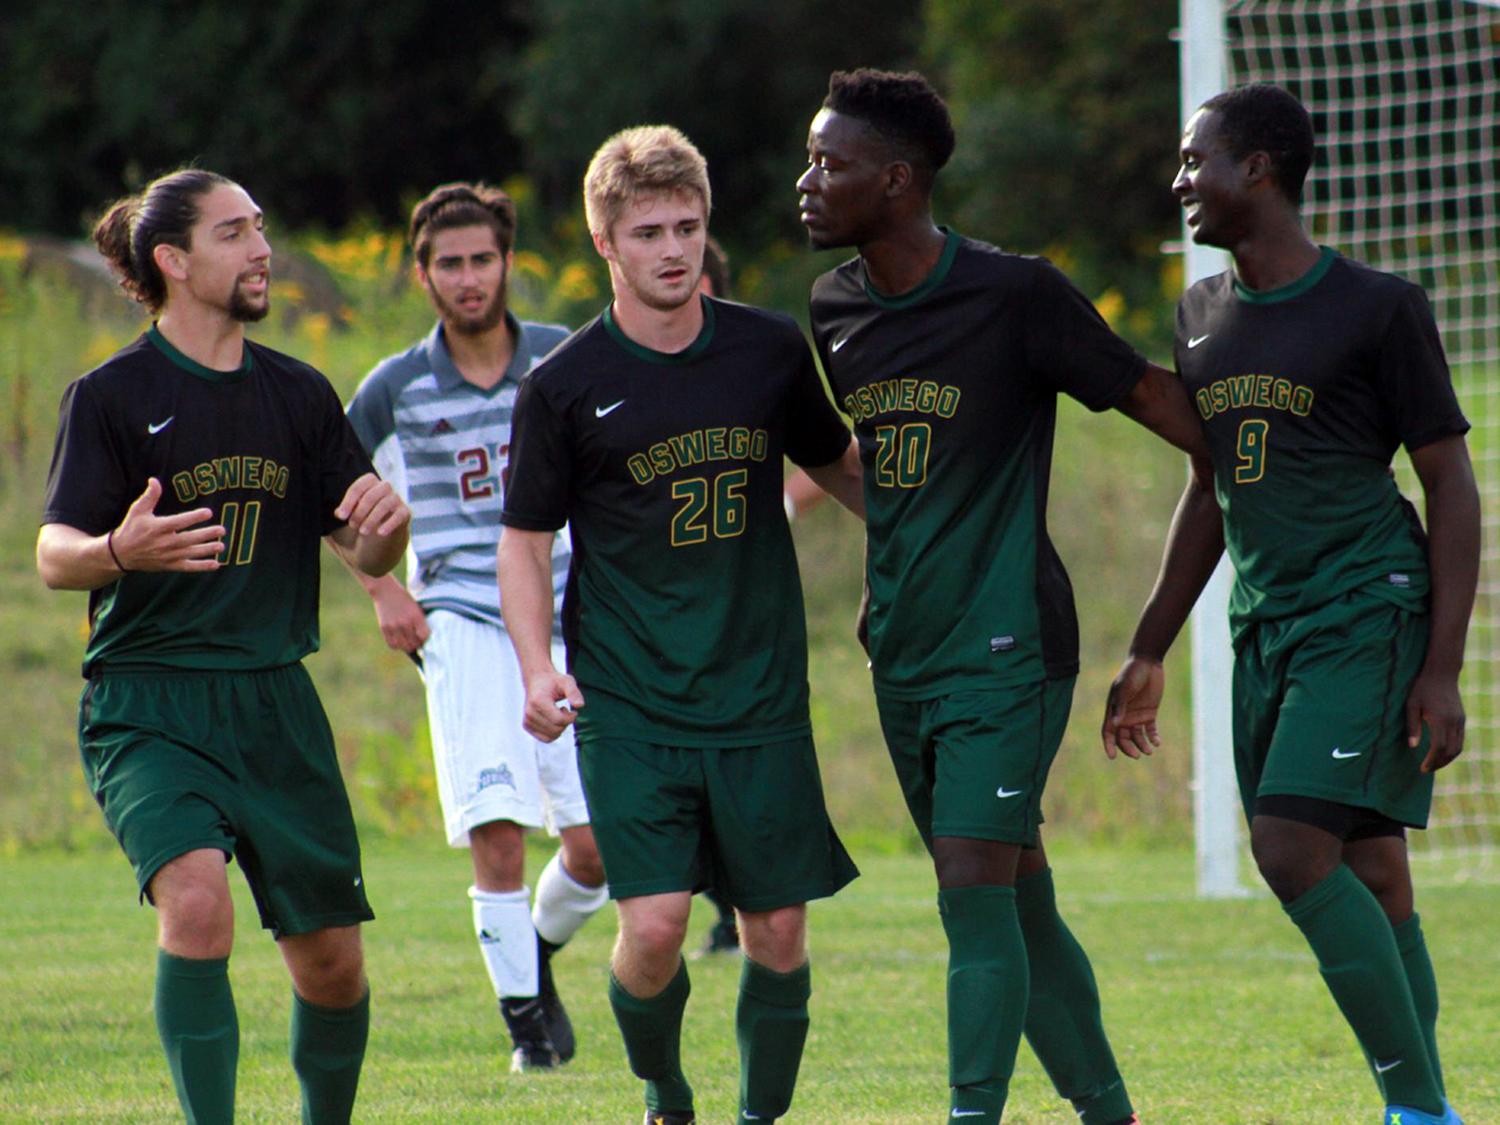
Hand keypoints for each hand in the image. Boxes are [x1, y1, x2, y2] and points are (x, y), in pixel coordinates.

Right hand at [110, 478, 224, 572]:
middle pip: (189, 538)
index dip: (194, 517)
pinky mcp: (169, 566)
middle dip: (206, 534)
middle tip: (222, 530)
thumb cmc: (132, 529)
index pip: (179, 522)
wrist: (121, 554)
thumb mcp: (138, 510)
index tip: (209, 512)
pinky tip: (216, 564)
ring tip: (221, 545)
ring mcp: (168, 556)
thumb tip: (154, 479)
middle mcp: (164, 543)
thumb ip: (150, 496)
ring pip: (191, 553)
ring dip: (207, 550)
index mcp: (158, 528)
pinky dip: (202, 566)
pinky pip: (188, 567)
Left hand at [335, 473, 409, 537]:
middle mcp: (384, 487)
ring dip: (372, 519)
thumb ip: (343, 512)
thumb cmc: (360, 522)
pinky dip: (389, 524)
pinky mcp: (405, 512)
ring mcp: (396, 499)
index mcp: (369, 483)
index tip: (341, 517)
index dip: (348, 502)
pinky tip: (380, 533)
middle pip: (371, 495)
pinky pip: (400, 515)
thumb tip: (339, 512)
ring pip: (385, 504)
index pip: (358, 487)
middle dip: (360, 512)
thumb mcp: (348, 516)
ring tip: (363, 532)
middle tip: (352, 526)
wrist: (379, 541)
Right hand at [371, 582, 429, 653]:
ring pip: (403, 647)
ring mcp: (394, 626)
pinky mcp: (384, 628)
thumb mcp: (416, 607)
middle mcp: (405, 622)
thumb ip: (420, 621)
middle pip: (414, 644)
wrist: (385, 591)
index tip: (424, 638)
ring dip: (407, 647)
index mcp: (416, 616)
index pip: (424, 636)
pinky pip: (392, 645)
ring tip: (408, 643)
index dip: (425, 640)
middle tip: (417, 642)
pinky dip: (397, 646)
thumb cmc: (403, 599)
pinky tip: (399, 642)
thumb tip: (424, 637)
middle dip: (417, 645)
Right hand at [522, 669, 584, 742]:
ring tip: (557, 714)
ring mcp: (527, 720)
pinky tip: (553, 720)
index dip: (571, 718)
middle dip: (565, 722)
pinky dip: (553, 732)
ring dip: (560, 728)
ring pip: (552, 736)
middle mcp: (530, 712)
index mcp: (538, 701)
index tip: (573, 711)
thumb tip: (580, 705)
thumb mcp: (567, 681)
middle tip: (564, 710)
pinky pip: (546, 738)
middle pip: (556, 730)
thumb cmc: (553, 681)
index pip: (559, 720)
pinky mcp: (526, 726)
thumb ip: (574, 692)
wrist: (537, 680)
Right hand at [1102, 657, 1164, 759]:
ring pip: (1137, 737)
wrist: (1147, 663)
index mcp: (1113, 710)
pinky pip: (1151, 730)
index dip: (1108, 744)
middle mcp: (1124, 715)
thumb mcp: (1125, 688)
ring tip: (1150, 750)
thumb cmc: (1132, 673)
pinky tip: (1157, 742)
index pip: (1108, 731)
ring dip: (1142, 745)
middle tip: (1138, 755)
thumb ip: (1120, 706)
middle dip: (1128, 748)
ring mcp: (1137, 715)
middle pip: (1123, 738)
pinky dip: (1153, 737)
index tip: (1112, 756)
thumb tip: (1115, 724)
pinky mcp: (1150, 713)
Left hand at [1405, 667, 1464, 771]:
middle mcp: (1454, 722)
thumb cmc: (1422, 687)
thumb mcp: (1411, 704)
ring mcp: (1460, 720)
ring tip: (1434, 764)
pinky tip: (1441, 752)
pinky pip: (1460, 739)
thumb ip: (1412, 725)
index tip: (1422, 768)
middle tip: (1426, 770)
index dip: (1432, 760)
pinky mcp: (1462, 719)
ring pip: (1458, 747)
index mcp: (1440, 719)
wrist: (1442, 673)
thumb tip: (1413, 746)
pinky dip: (1452, 750)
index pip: (1439, 747)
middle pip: (1451, 751)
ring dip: (1447, 759)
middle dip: (1439, 763)